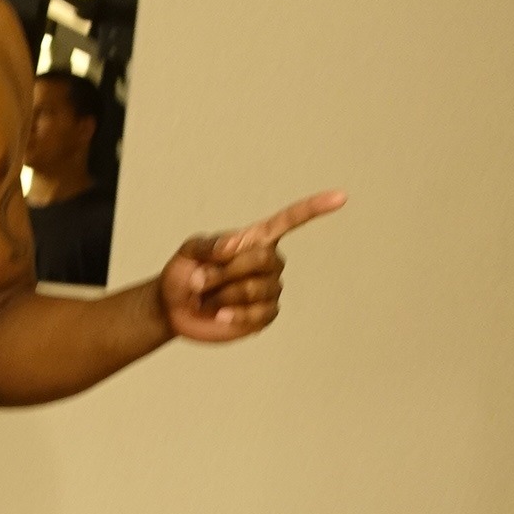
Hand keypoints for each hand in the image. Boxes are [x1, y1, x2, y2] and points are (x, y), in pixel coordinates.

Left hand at [159, 188, 346, 343]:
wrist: (173, 309)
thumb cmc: (182, 274)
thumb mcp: (188, 252)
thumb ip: (209, 245)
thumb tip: (232, 247)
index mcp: (256, 239)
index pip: (290, 220)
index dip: (314, 209)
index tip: (341, 197)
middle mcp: (269, 262)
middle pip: (263, 260)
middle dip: (226, 271)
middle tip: (199, 281)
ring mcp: (269, 290)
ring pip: (257, 289)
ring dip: (223, 295)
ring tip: (206, 299)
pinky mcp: (264, 315)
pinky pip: (258, 314)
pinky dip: (233, 315)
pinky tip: (218, 316)